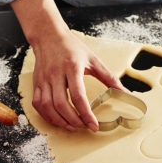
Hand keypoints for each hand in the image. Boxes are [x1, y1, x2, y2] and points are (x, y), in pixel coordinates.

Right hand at [11, 0, 127, 131]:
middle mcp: (55, 74)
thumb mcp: (93, 60)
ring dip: (60, 121)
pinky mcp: (36, 82)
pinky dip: (46, 115)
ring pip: (48, 106)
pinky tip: (57, 120)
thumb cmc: (72, 48)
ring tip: (72, 126)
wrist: (49, 36)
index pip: (78, 96)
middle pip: (61, 104)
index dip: (86, 114)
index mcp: (72, 67)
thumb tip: (125, 92)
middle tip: (84, 126)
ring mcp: (43, 79)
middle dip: (74, 120)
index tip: (94, 125)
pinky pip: (37, 104)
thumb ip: (109, 78)